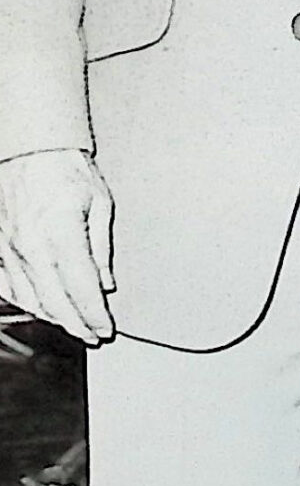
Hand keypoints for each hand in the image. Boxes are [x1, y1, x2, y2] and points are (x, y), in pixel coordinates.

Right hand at [0, 149, 114, 342]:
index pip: (81, 288)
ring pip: (30, 298)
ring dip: (52, 318)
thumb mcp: (100, 203)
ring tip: (72, 327)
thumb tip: (105, 283)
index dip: (94, 314)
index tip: (105, 327)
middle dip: (76, 324)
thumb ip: (101, 249)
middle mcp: (31, 247)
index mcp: (61, 234)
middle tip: (93, 336)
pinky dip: (26, 303)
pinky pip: (9, 286)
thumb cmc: (65, 169)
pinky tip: (39, 309)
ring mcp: (9, 250)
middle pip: (55, 301)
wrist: (29, 150)